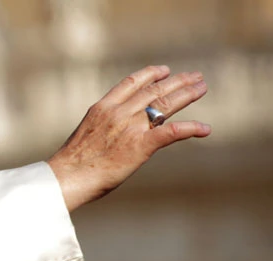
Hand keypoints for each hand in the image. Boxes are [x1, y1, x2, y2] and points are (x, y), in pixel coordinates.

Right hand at [48, 65, 210, 211]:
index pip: (131, 82)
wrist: (67, 177)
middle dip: (177, 81)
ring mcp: (130, 127)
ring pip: (166, 104)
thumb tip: (109, 136)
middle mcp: (118, 112)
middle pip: (154, 90)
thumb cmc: (71, 164)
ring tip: (202, 88)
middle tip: (194, 77)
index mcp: (102, 108)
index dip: (151, 74)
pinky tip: (205, 129)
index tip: (164, 71)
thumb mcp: (85, 135)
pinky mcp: (141, 146)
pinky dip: (191, 128)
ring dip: (187, 94)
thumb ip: (102, 128)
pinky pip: (172, 132)